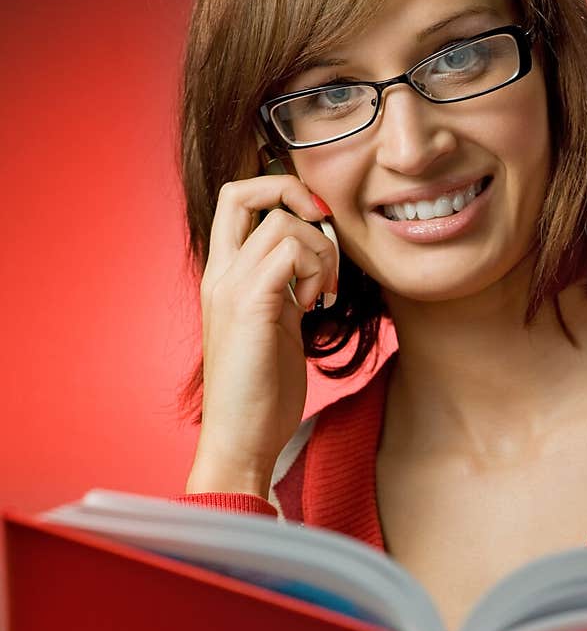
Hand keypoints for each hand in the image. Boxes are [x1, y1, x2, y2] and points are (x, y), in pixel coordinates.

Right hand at [187, 174, 338, 497]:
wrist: (241, 439)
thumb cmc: (261, 391)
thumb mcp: (275, 326)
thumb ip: (285, 290)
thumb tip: (314, 265)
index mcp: (223, 276)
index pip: (236, 200)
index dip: (278, 192)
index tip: (315, 222)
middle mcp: (219, 274)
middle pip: (240, 191)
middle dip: (292, 191)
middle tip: (323, 227)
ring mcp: (229, 287)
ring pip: (281, 224)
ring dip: (319, 250)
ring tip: (322, 294)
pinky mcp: (249, 306)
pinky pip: (289, 253)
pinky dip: (315, 270)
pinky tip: (315, 306)